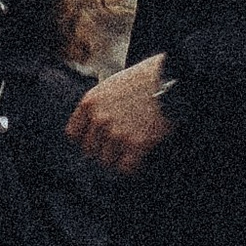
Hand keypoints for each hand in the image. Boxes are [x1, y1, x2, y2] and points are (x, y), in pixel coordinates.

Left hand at [65, 56, 172, 175]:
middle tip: (118, 146)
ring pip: (107, 161)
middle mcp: (99, 119)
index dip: (86, 139)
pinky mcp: (136, 144)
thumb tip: (95, 126)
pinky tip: (140, 158)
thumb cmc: (145, 79)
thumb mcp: (112, 84)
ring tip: (132, 150)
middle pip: (90, 151)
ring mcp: (117, 133)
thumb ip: (99, 105)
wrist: (172, 78)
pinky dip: (133, 166)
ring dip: (119, 158)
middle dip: (103, 150)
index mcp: (90, 102)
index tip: (96, 141)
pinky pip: (126, 168)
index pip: (73, 134)